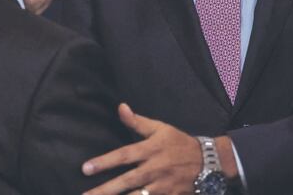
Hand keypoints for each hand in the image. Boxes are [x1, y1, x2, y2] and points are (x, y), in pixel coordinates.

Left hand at [82, 103, 200, 194]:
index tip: (85, 169)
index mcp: (150, 150)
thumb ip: (137, 122)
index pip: (124, 155)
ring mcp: (161, 186)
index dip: (104, 162)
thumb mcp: (160, 128)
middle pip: (126, 181)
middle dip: (105, 190)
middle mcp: (153, 169)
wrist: (207, 161)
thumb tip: (120, 107)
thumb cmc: (179, 143)